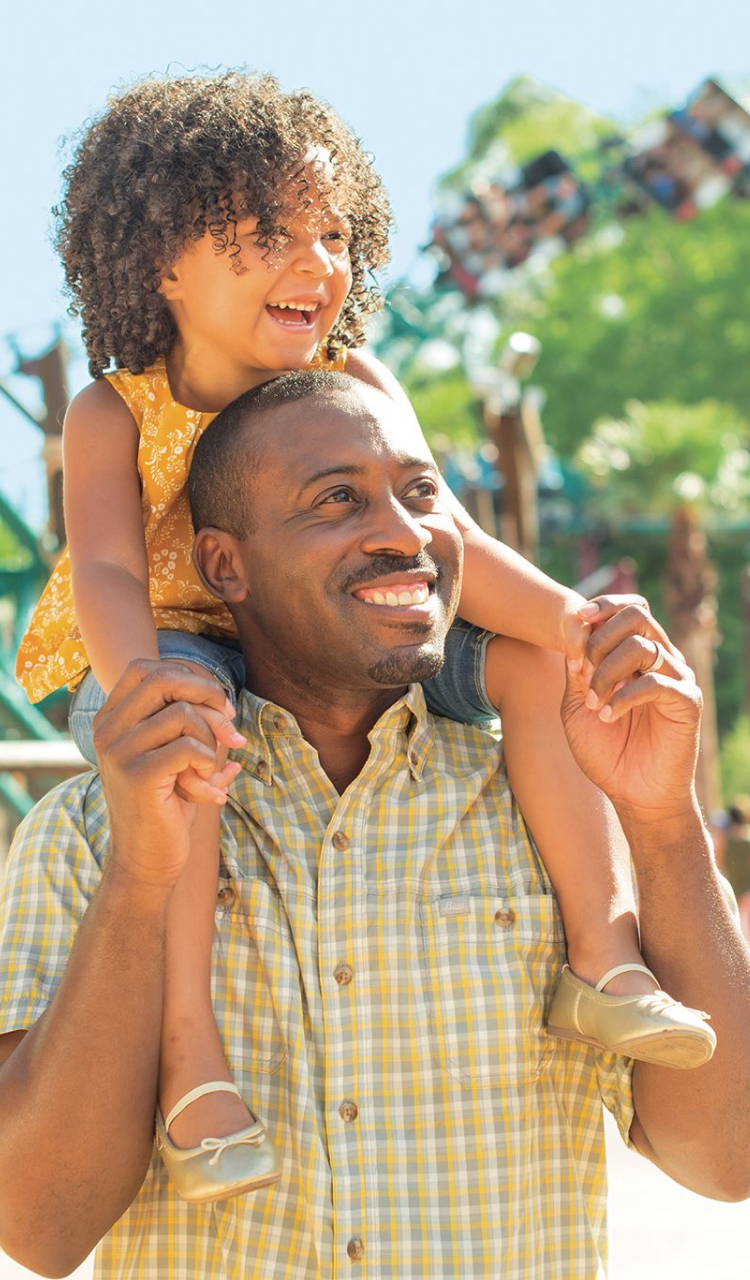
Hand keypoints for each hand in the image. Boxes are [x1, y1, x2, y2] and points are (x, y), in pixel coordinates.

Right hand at [93, 660, 243, 888]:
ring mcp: (118, 751)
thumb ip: (190, 724)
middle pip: (165, 679)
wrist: (146, 861)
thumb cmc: (166, 805)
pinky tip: (208, 791)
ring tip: (208, 773)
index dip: (190, 678)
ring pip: (183, 714)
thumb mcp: (176, 756)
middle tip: (230, 730)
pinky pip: (189, 748)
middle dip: (209, 697)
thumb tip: (226, 705)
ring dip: (210, 742)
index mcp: (111, 719)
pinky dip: (208, 766)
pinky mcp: (137, 775)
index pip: (147, 668)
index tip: (219, 707)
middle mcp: (107, 729)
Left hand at [560, 603, 701, 823]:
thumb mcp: (576, 707)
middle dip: (600, 639)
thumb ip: (575, 670)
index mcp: (637, 655)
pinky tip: (607, 715)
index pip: (629, 608)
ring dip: (606, 670)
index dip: (603, 607)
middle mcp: (661, 660)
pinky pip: (657, 681)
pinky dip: (624, 696)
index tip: (577, 621)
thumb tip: (574, 632)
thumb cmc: (606, 752)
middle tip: (582, 672)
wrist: (633, 794)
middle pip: (638, 616)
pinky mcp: (687, 702)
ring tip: (593, 702)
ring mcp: (677, 679)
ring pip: (643, 645)